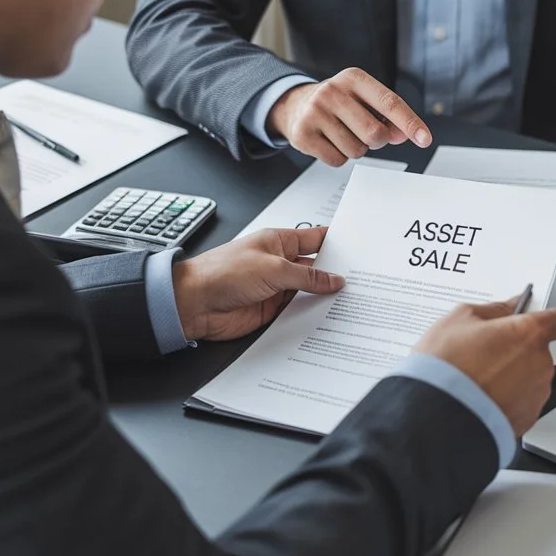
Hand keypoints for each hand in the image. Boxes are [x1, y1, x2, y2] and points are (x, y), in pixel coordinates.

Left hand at [172, 227, 343, 341]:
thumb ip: (307, 277)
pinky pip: (298, 310)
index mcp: (279, 242)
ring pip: (309, 291)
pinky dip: (311, 313)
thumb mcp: (273, 269)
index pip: (315, 239)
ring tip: (350, 300)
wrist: (194, 303)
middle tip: (361, 279)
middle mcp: (279, 263)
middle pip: (316, 267)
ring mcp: (276, 286)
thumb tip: (333, 279)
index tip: (359, 248)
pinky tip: (327, 316)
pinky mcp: (272, 308)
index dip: (336, 242)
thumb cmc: (222, 272)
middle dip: (335, 273)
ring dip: (324, 296)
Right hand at [268, 68, 431, 165]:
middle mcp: (332, 91)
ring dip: (356, 149)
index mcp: (353, 78)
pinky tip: (329, 141)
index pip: (389, 103)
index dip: (410, 123)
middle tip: (364, 132)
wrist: (295, 105)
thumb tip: (403, 136)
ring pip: (357, 151)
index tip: (425, 139)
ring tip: (342, 133)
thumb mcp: (363, 100)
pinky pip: (338, 160)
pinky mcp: (303, 134)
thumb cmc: (338, 104)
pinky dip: (339, 156)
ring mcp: (315, 112)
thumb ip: (387, 117)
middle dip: (377, 141)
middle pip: (375, 134)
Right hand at [413, 298, 555, 436]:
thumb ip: (493, 309)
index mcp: (528, 334)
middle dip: (516, 350)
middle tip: (485, 353)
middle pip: (538, 350)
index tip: (529, 321)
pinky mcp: (527, 419)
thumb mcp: (459, 319)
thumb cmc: (446, 368)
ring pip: (530, 376)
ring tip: (478, 378)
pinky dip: (507, 398)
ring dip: (512, 375)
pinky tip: (481, 396)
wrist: (437, 416)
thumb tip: (508, 307)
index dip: (544, 319)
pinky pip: (521, 401)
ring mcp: (536, 393)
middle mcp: (540, 363)